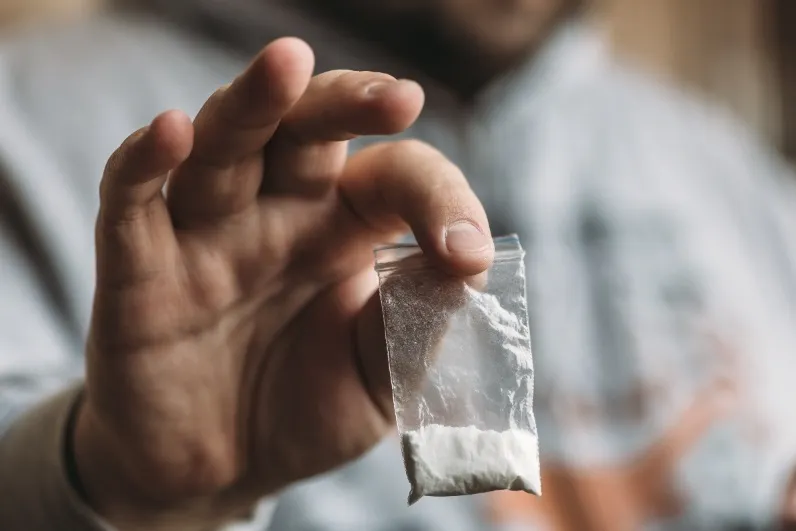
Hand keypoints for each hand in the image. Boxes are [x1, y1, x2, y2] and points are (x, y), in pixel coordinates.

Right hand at [72, 37, 493, 528]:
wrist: (219, 474)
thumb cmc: (306, 412)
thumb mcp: (384, 376)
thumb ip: (420, 322)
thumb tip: (465, 267)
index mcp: (346, 230)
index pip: (397, 177)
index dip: (440, 201)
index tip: (466, 255)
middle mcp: (278, 215)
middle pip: (305, 131)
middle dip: (345, 103)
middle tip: (397, 97)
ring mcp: (206, 237)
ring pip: (223, 148)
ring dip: (252, 104)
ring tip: (287, 63)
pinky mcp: (140, 273)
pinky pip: (132, 204)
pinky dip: (144, 164)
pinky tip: (171, 132)